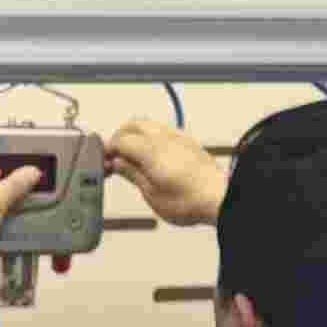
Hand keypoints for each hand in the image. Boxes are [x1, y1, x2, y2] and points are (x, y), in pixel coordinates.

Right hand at [105, 120, 229, 227]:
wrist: (221, 198)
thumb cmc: (190, 201)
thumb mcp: (152, 194)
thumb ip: (132, 174)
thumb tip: (116, 163)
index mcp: (150, 150)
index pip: (120, 140)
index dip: (108, 150)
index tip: (105, 162)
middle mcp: (164, 137)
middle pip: (133, 125)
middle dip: (120, 137)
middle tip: (115, 158)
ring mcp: (178, 137)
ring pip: (149, 124)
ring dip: (136, 135)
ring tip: (133, 158)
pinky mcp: (189, 142)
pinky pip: (163, 130)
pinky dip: (151, 137)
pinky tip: (152, 156)